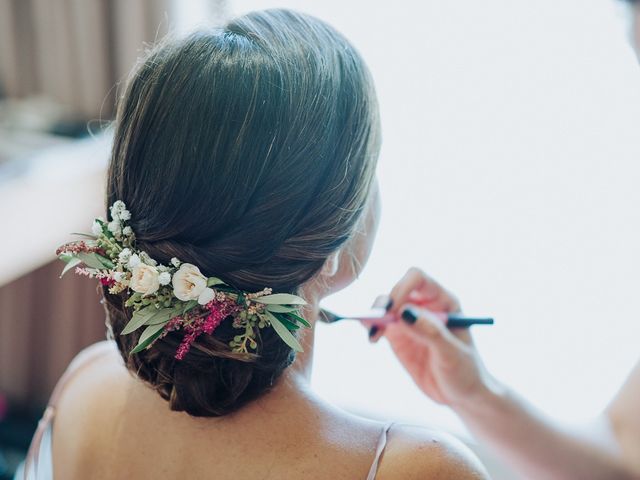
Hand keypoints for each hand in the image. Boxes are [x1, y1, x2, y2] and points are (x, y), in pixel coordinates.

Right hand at [373, 267, 493, 408]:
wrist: (462, 395)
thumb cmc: (466, 371)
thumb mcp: (452, 354)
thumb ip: (431, 332)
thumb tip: (404, 312)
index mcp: (444, 301)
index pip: (418, 279)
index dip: (402, 287)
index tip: (394, 308)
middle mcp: (424, 305)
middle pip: (397, 290)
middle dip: (385, 303)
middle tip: (379, 321)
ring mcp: (409, 321)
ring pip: (385, 306)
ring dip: (375, 315)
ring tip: (373, 333)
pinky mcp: (398, 336)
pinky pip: (380, 325)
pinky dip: (372, 328)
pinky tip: (372, 338)